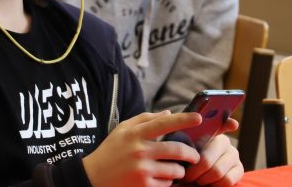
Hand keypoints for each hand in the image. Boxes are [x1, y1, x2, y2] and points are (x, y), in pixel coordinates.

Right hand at [83, 110, 203, 186]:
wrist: (93, 177)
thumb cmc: (110, 151)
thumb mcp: (122, 130)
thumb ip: (145, 119)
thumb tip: (169, 112)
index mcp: (135, 134)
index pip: (164, 123)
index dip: (183, 119)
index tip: (199, 117)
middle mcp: (140, 151)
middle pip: (177, 149)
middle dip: (191, 154)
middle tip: (194, 156)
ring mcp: (142, 170)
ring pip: (175, 170)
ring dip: (179, 170)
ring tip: (174, 169)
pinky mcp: (143, 186)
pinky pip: (167, 184)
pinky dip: (168, 182)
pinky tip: (161, 179)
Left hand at [181, 119, 243, 185]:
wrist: (191, 177)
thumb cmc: (183, 160)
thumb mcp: (177, 147)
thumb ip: (175, 133)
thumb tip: (168, 113)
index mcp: (209, 132)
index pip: (222, 123)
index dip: (227, 122)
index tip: (232, 124)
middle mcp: (224, 141)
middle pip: (208, 157)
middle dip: (195, 170)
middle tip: (187, 175)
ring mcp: (234, 155)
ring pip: (217, 171)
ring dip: (203, 179)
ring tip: (196, 180)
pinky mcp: (239, 170)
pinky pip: (227, 180)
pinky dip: (214, 185)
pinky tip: (209, 183)